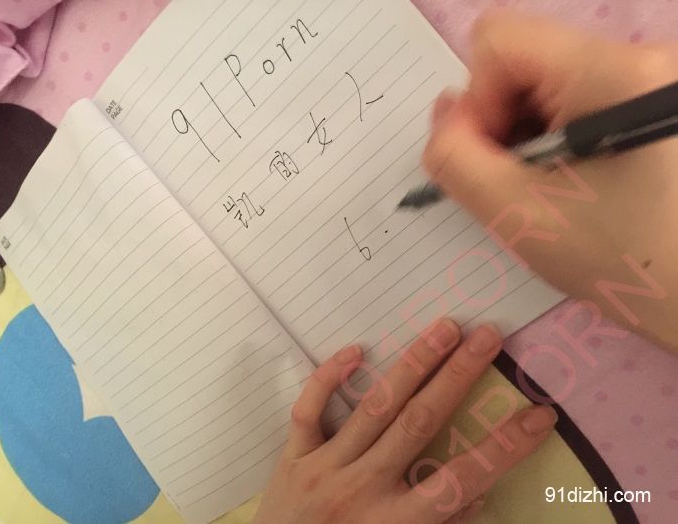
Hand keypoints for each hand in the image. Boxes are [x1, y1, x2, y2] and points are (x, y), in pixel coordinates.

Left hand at [252, 319, 556, 523]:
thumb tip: (478, 495)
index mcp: (397, 523)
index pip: (463, 478)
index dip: (505, 447)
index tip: (540, 414)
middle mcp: (363, 488)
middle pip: (419, 424)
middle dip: (457, 378)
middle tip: (487, 336)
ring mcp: (325, 467)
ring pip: (374, 408)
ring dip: (413, 365)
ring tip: (444, 329)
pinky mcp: (294, 456)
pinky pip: (309, 410)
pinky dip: (327, 379)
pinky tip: (355, 349)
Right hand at [423, 11, 677, 349]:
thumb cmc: (619, 261)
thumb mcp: (516, 214)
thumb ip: (455, 157)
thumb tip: (446, 112)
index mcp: (610, 72)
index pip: (499, 43)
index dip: (478, 102)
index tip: (498, 161)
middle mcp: (636, 60)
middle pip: (523, 61)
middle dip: (502, 122)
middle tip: (519, 182)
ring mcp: (647, 81)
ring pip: (544, 83)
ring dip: (526, 135)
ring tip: (549, 188)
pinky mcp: (648, 104)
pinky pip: (573, 101)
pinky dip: (553, 139)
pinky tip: (570, 181)